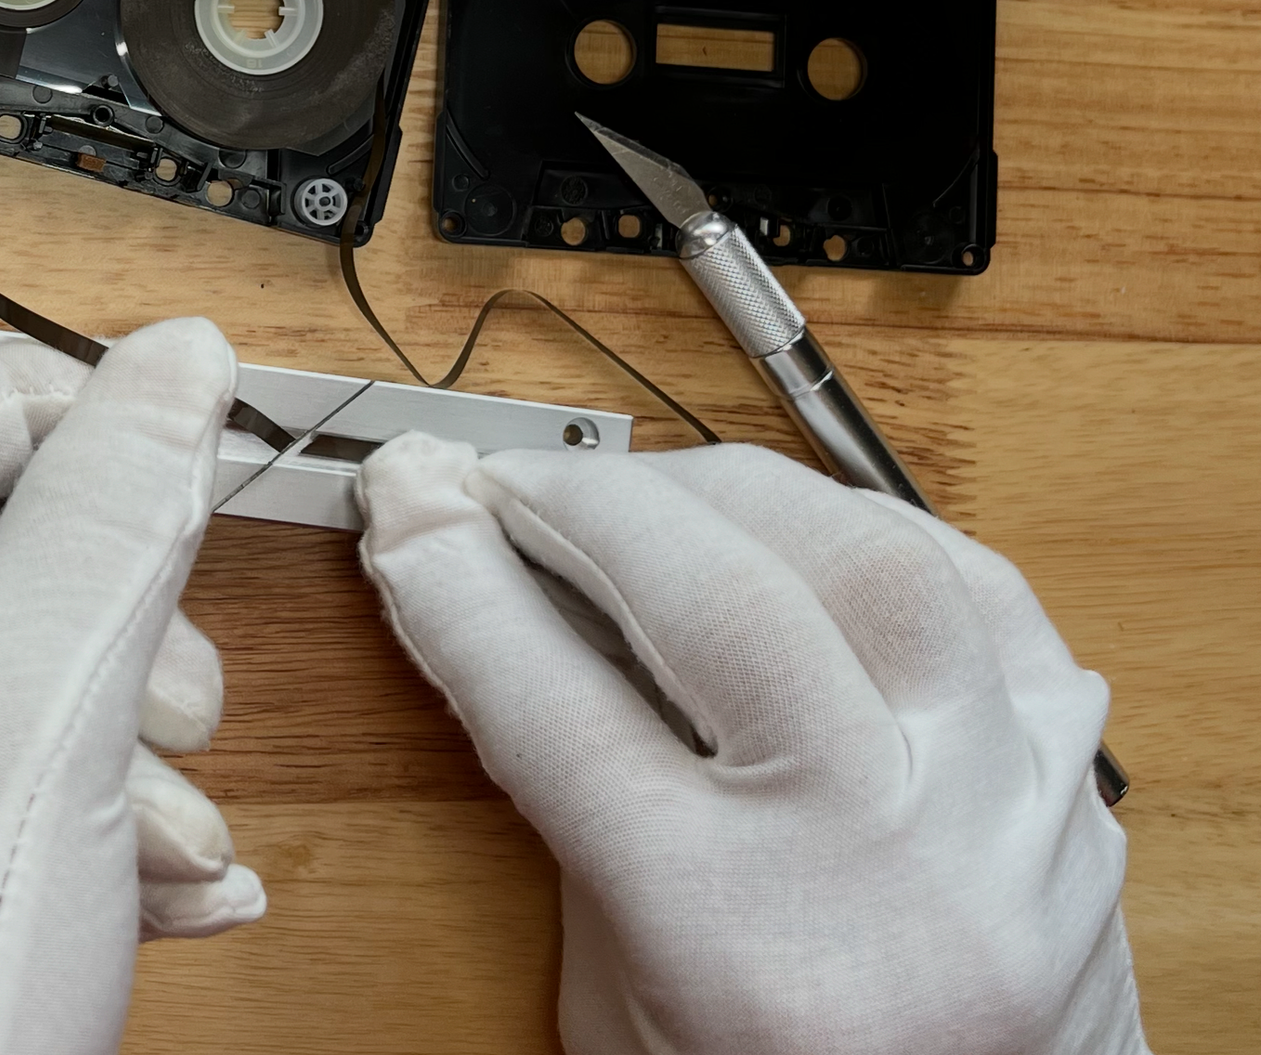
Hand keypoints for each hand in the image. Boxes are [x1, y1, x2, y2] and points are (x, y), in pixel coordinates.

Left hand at [0, 319, 263, 1054]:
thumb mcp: (49, 689)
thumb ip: (119, 497)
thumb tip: (172, 362)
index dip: (70, 418)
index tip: (185, 431)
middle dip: (100, 629)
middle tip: (183, 679)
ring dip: (105, 742)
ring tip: (178, 827)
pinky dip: (59, 811)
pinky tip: (164, 882)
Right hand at [357, 438, 1145, 1054]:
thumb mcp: (618, 997)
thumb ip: (573, 802)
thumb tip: (511, 597)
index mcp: (739, 946)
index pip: (557, 705)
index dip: (458, 584)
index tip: (407, 510)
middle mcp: (886, 866)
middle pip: (721, 599)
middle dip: (585, 504)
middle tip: (506, 484)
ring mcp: (1004, 812)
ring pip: (872, 557)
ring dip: (728, 493)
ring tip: (645, 495)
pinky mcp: (1073, 786)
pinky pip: (985, 592)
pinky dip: (873, 534)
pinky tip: (795, 535)